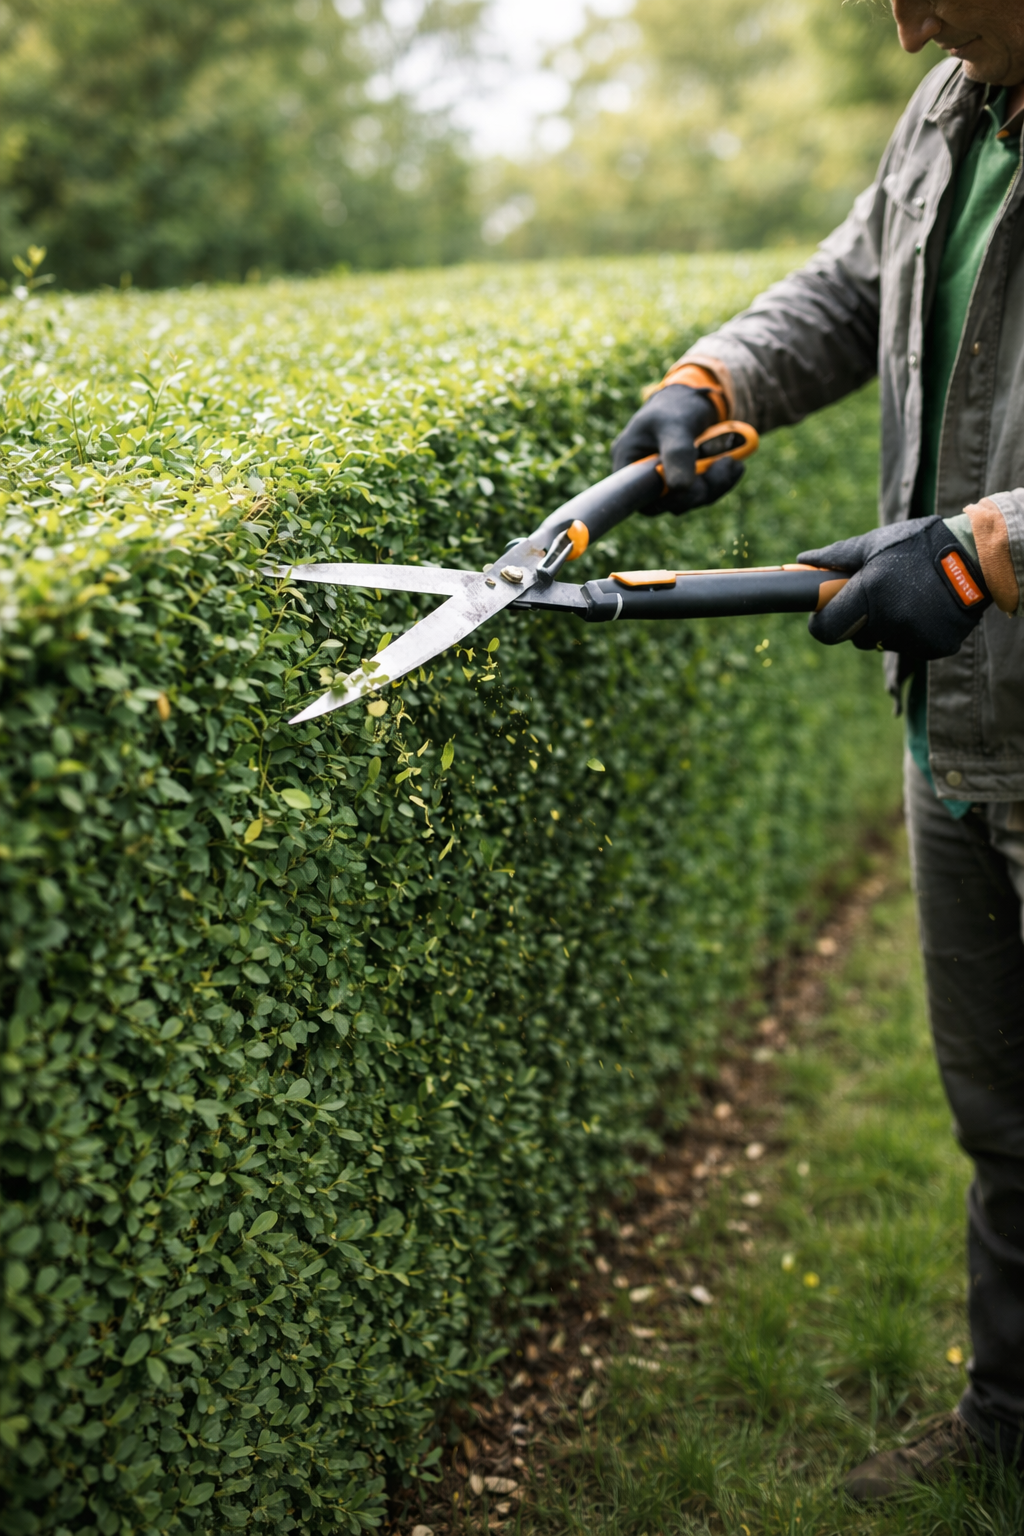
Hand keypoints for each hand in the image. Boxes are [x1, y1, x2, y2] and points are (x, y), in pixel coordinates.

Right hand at [612, 384, 745, 515]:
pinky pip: (701, 492)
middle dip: (699, 489)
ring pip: (689, 499)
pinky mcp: (685, 482)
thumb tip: (680, 487)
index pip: (637, 497)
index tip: (688, 486)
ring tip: (733, 462)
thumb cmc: (675, 406)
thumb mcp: (675, 424)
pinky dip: (720, 480)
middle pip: (667, 502)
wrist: (694, 398)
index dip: (663, 499)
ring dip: (715, 484)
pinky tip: (735, 465)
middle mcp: (642, 477)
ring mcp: (665, 482)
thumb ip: (677, 453)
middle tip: (725, 465)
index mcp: (628, 462)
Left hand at [798, 516, 991, 659]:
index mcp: (869, 593)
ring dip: (889, 627)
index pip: (826, 629)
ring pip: (884, 643)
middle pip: (856, 638)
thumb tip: (803, 560)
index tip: (826, 614)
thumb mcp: (876, 543)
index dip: (822, 622)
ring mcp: (914, 637)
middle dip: (861, 621)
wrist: (976, 557)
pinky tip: (927, 609)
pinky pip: (911, 647)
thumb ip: (837, 556)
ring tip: (909, 597)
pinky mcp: (935, 648)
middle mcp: (890, 620)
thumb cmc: (919, 545)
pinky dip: (914, 633)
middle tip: (880, 596)